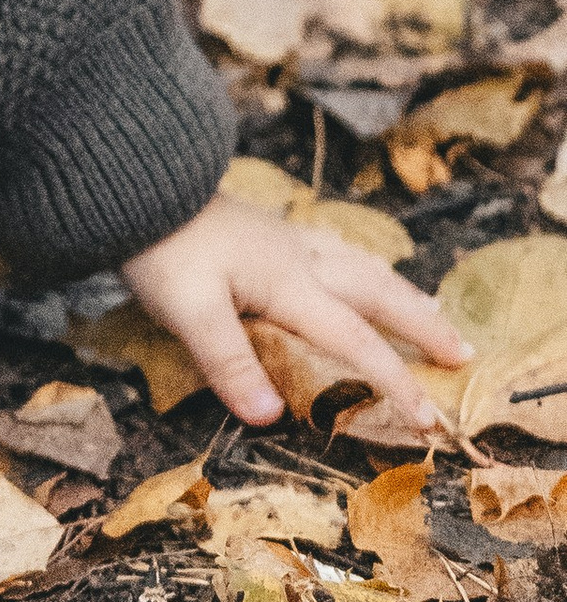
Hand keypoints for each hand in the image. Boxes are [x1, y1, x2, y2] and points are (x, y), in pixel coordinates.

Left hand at [122, 197, 470, 431]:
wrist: (137, 183)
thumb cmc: (160, 247)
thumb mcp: (187, 311)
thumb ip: (229, 363)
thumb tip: (269, 419)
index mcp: (288, 283)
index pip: (355, 339)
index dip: (394, 380)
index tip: (428, 418)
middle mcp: (298, 258)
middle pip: (377, 292)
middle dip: (422, 325)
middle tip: (463, 353)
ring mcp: (284, 238)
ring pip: (360, 264)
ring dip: (401, 291)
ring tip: (432, 308)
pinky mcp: (267, 229)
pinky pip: (336, 248)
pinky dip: (364, 264)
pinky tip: (357, 264)